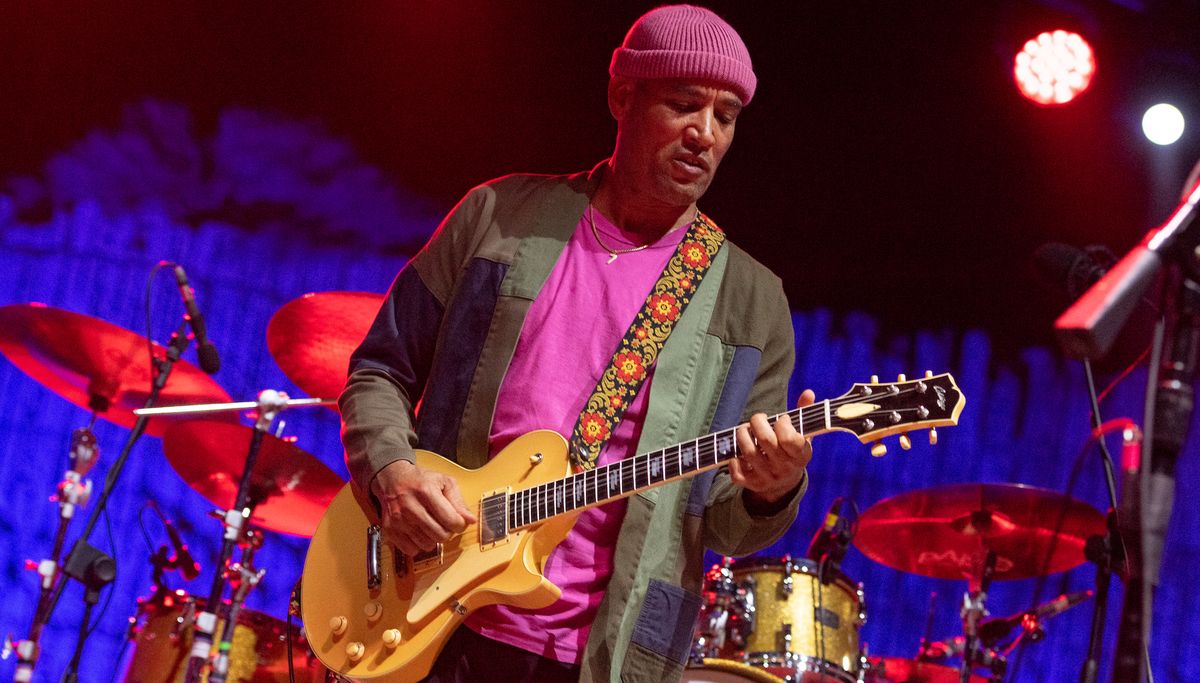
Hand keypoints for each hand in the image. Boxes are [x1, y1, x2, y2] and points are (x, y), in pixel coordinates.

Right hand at [370, 459, 477, 554]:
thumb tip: (470, 520)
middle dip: (447, 532)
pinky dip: (418, 544)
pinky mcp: (389, 529)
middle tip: (445, 524)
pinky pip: (412, 550)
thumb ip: (459, 502)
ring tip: (431, 526)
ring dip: (433, 538)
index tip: (458, 522)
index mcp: (426, 491)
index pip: (450, 520)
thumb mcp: (444, 482)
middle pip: (440, 535)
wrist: (392, 479)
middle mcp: (410, 505)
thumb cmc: (420, 480)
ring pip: (427, 544)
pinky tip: (419, 532)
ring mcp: (398, 519)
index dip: (460, 524)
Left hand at [728, 389, 814, 505]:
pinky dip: (733, 459)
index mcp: (800, 455)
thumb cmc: (792, 451)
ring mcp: (767, 477)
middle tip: (758, 419)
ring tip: (745, 430)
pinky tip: (739, 451)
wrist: (784, 484)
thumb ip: (804, 414)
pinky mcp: (751, 484)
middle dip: (757, 421)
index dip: (782, 424)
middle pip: (765, 439)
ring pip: (748, 452)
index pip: (790, 438)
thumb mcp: (802, 435)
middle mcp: (784, 468)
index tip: (782, 419)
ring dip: (742, 434)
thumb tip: (808, 392)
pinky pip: (736, 473)